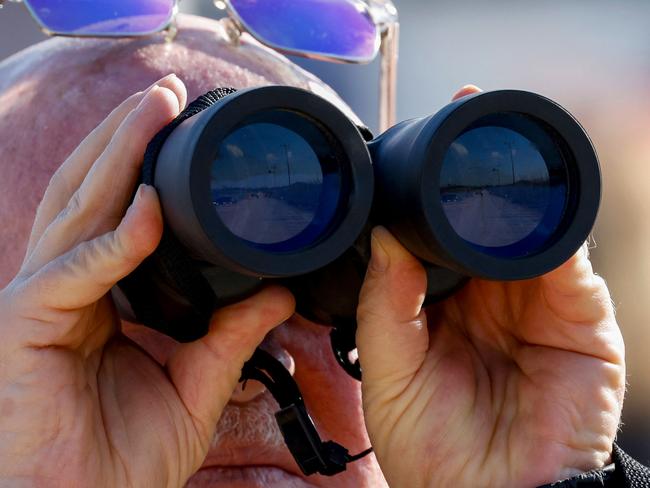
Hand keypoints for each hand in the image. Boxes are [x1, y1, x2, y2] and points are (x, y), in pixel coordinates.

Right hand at [0, 75, 294, 486]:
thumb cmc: (126, 454)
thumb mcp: (197, 382)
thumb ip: (233, 334)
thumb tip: (278, 293)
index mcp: (101, 292)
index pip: (115, 210)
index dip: (141, 164)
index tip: (181, 127)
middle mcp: (67, 283)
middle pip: (90, 191)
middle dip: (124, 137)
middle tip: (164, 93)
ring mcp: (42, 299)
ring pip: (75, 210)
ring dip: (113, 157)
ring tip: (150, 112)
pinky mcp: (27, 326)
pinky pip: (72, 273)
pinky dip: (112, 242)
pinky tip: (144, 209)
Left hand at [356, 86, 624, 487]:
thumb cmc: (431, 447)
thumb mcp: (389, 368)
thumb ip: (386, 302)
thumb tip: (384, 234)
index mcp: (445, 302)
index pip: (440, 233)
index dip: (428, 192)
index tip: (412, 141)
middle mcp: (492, 295)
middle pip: (487, 220)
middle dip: (474, 173)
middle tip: (456, 116)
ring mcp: (538, 302)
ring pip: (530, 228)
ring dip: (516, 189)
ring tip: (488, 148)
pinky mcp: (581, 320)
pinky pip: (570, 262)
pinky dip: (554, 231)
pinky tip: (529, 204)